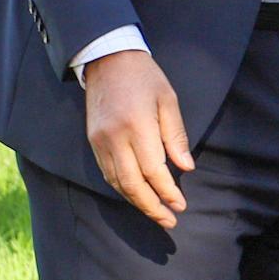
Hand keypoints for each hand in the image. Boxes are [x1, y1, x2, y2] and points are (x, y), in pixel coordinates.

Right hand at [85, 49, 191, 226]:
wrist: (107, 59)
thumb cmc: (144, 77)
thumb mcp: (168, 100)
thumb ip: (176, 136)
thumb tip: (185, 168)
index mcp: (137, 126)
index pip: (154, 170)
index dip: (167, 191)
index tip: (180, 205)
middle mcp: (115, 137)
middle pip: (133, 184)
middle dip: (152, 206)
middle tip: (169, 220)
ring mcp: (100, 141)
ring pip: (117, 182)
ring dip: (137, 202)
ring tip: (155, 213)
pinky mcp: (93, 141)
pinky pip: (107, 172)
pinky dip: (122, 188)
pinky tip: (136, 195)